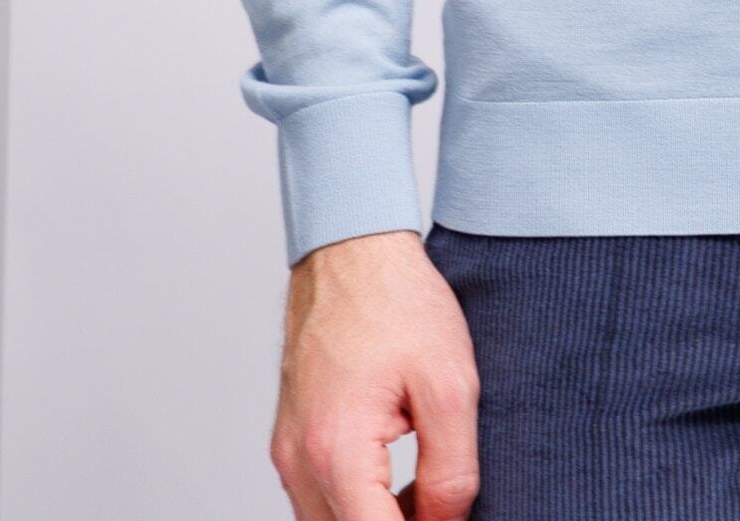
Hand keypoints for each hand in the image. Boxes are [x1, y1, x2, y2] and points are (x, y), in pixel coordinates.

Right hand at [269, 227, 479, 520]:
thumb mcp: (449, 384)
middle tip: (443, 507)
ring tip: (428, 497)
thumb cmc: (398, 301)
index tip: (451, 519)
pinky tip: (401, 484)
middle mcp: (298, 461)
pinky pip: (319, 499)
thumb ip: (452, 470)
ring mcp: (287, 451)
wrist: (352, 246)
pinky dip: (357, 505)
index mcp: (335, 450)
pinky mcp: (289, 439)